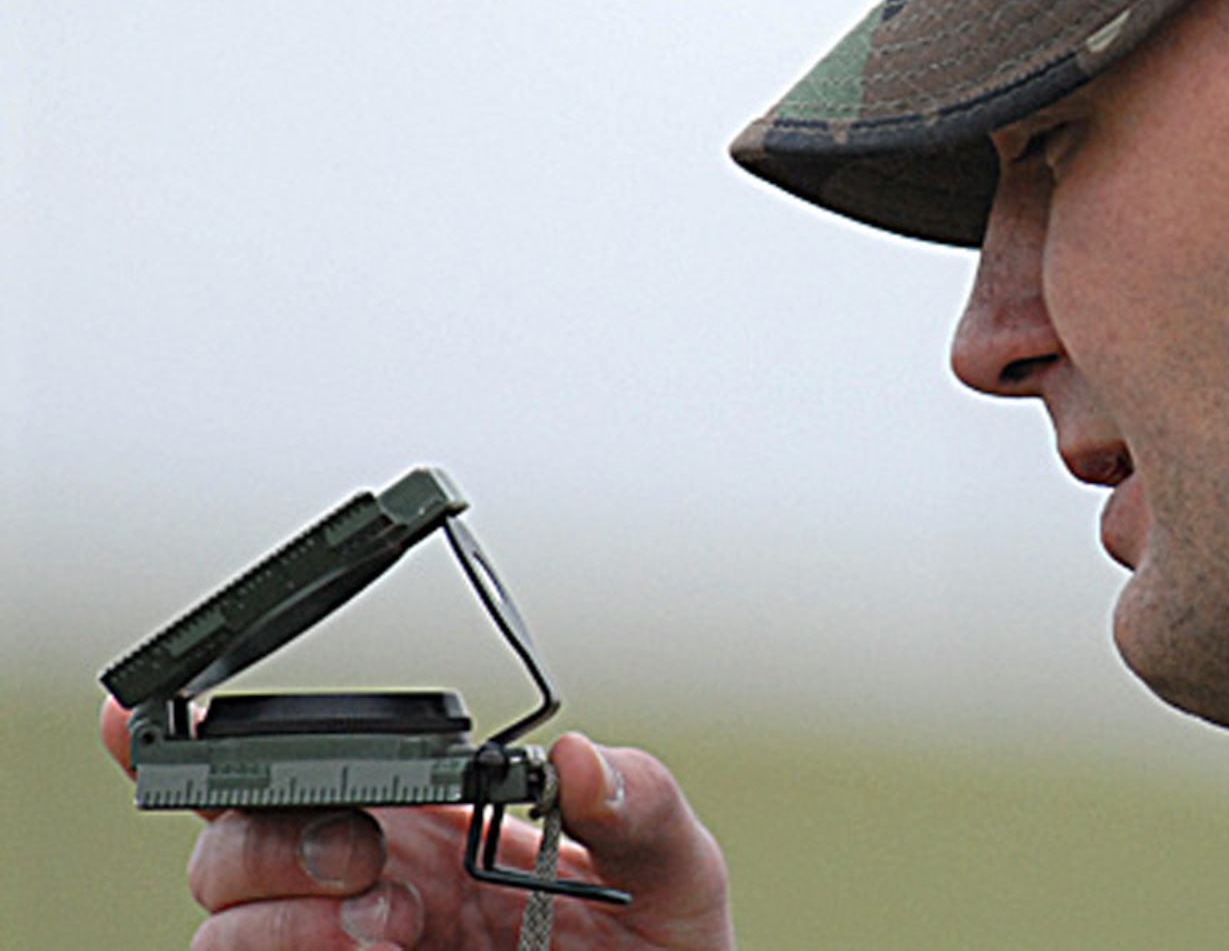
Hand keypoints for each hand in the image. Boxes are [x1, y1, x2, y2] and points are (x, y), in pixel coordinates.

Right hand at [101, 699, 733, 950]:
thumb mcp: (673, 871)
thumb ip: (641, 805)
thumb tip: (583, 758)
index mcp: (432, 820)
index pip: (297, 767)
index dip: (207, 739)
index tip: (138, 718)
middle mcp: (370, 883)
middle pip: (229, 843)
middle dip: (271, 838)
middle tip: (372, 863)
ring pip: (222, 926)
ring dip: (283, 918)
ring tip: (395, 928)